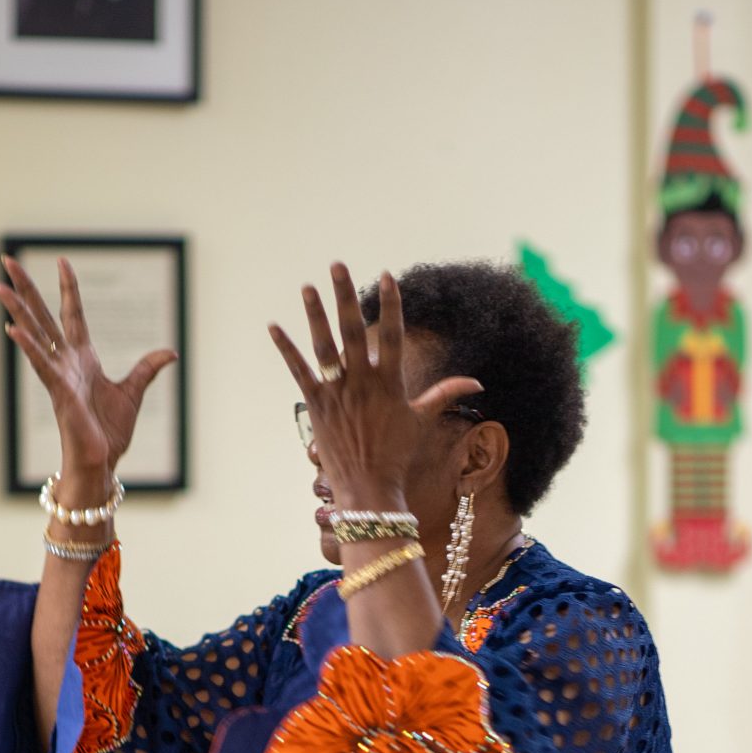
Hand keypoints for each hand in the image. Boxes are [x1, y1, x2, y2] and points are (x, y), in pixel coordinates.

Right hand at [0, 253, 176, 488]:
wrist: (102, 462)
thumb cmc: (110, 433)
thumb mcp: (133, 393)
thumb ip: (147, 369)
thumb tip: (171, 351)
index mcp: (82, 358)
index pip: (71, 313)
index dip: (68, 287)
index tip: (63, 260)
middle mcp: (66, 361)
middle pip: (42, 315)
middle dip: (26, 287)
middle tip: (7, 260)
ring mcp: (59, 375)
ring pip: (34, 334)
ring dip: (16, 309)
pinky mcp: (59, 393)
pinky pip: (41, 366)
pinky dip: (29, 347)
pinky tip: (13, 329)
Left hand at [268, 263, 479, 509]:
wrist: (369, 488)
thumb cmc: (398, 455)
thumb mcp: (422, 421)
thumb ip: (444, 394)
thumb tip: (478, 382)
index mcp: (389, 383)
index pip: (391, 335)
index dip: (390, 305)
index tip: (387, 276)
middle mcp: (362, 383)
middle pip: (351, 330)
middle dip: (344, 296)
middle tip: (337, 265)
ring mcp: (337, 392)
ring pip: (323, 346)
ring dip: (314, 315)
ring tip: (307, 286)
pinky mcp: (316, 405)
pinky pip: (298, 371)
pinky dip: (286, 349)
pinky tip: (273, 326)